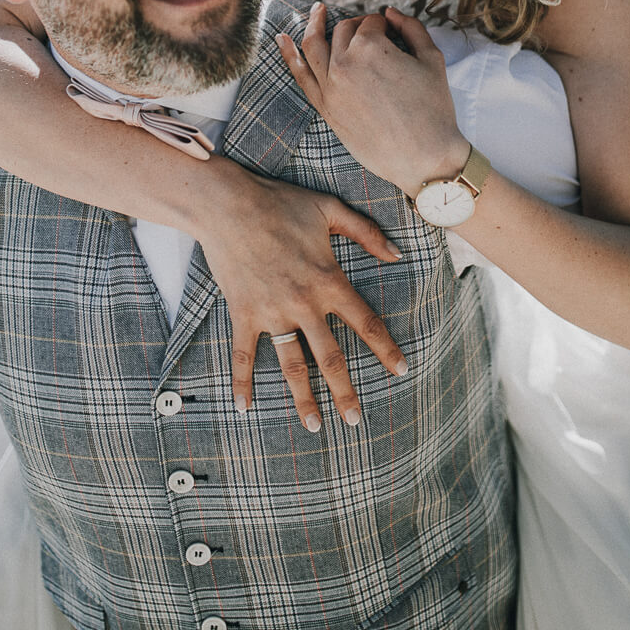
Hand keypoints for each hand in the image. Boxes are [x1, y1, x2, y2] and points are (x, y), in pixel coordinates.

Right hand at [198, 169, 407, 433]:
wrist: (229, 204)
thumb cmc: (281, 203)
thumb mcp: (330, 209)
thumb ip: (367, 232)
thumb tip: (398, 254)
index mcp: (329, 281)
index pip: (366, 323)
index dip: (386, 349)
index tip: (401, 371)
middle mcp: (304, 304)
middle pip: (331, 358)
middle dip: (346, 392)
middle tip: (356, 421)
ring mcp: (272, 312)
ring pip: (292, 365)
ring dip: (303, 399)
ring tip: (314, 427)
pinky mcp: (243, 313)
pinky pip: (243, 355)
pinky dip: (242, 382)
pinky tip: (244, 407)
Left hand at [277, 3, 468, 198]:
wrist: (423, 157)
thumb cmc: (433, 109)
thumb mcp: (432, 59)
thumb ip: (411, 27)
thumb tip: (390, 12)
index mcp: (371, 48)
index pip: (372, 23)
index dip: (385, 24)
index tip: (393, 31)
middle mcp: (344, 63)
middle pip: (345, 32)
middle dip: (358, 26)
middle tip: (372, 31)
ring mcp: (330, 86)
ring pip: (314, 45)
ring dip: (314, 24)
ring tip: (317, 11)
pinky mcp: (325, 107)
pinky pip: (300, 75)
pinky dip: (288, 54)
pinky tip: (281, 38)